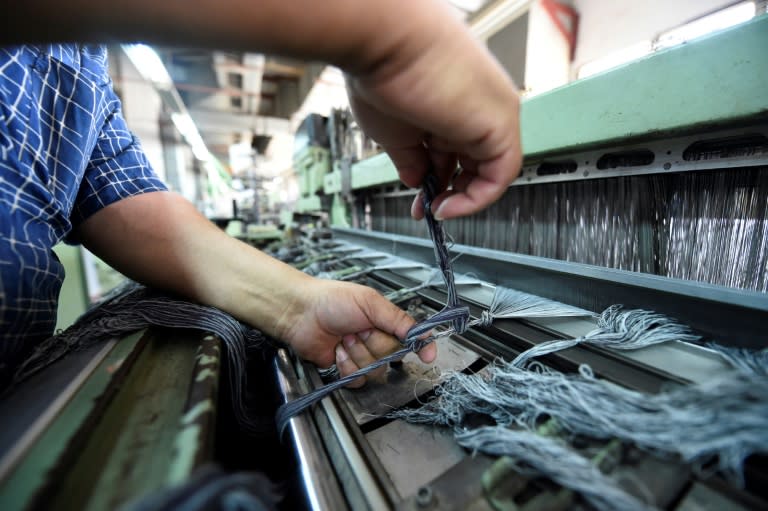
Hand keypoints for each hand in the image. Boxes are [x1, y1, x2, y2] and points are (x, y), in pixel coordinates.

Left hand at [277, 278, 436, 387]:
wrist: (300, 313)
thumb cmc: (331, 300)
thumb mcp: (370, 302)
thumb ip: (398, 319)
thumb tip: (423, 333)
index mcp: (383, 321)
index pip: (410, 338)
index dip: (421, 347)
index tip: (428, 356)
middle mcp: (374, 339)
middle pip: (391, 356)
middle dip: (373, 344)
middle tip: (357, 330)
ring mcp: (360, 355)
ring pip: (374, 370)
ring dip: (357, 355)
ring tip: (343, 339)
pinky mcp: (345, 369)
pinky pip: (358, 380)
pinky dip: (346, 368)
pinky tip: (336, 352)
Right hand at [345, 2, 521, 220]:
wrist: (382, 39)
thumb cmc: (381, 68)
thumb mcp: (395, 129)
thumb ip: (411, 158)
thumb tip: (416, 180)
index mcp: (454, 101)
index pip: (455, 150)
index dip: (437, 179)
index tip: (419, 198)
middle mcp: (478, 105)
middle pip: (475, 162)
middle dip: (448, 192)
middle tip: (426, 208)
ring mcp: (493, 111)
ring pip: (492, 169)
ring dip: (463, 198)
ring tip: (434, 208)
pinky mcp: (501, 121)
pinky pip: (502, 174)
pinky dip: (478, 198)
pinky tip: (449, 205)